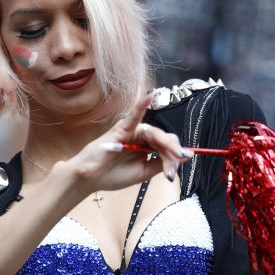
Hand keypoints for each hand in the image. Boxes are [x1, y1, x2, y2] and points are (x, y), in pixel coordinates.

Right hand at [68, 93, 191, 195]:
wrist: (90, 178)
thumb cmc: (112, 175)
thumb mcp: (143, 173)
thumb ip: (161, 164)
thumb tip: (184, 156)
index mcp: (147, 146)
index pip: (166, 147)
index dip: (173, 158)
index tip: (171, 174)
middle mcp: (142, 136)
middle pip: (163, 138)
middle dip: (171, 152)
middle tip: (174, 165)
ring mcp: (132, 130)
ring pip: (154, 133)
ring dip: (165, 143)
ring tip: (174, 153)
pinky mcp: (121, 127)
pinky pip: (133, 115)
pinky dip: (141, 105)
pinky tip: (150, 96)